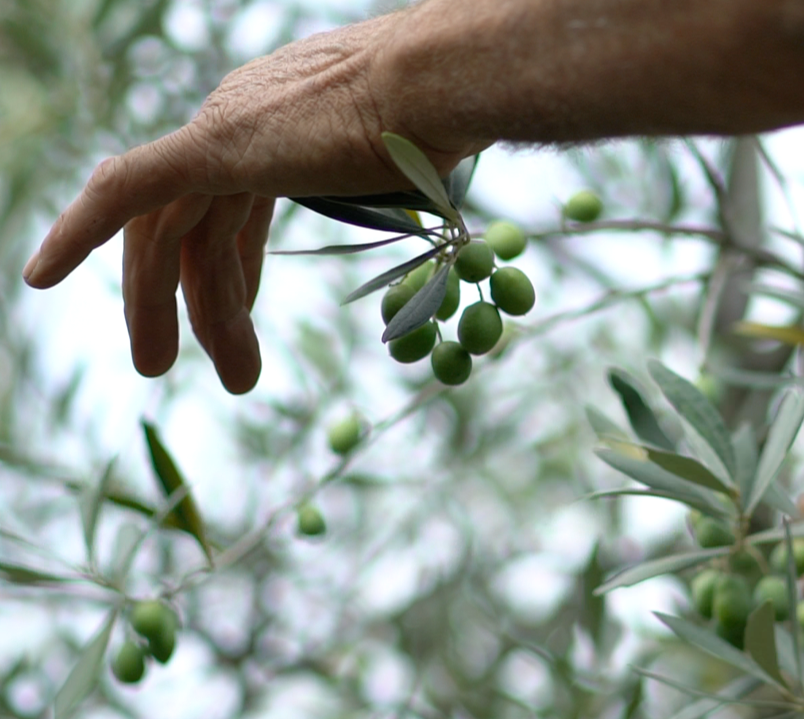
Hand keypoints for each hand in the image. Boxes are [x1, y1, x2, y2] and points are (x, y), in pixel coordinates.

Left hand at [22, 10, 488, 393]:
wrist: (452, 80)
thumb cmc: (457, 119)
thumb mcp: (415, 160)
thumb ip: (393, 175)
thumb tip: (424, 185)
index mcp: (281, 123)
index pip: (230, 201)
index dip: (229, 265)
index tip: (237, 314)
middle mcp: (242, 120)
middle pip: (190, 221)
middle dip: (181, 297)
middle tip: (165, 364)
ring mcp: (229, 131)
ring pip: (172, 230)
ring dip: (160, 306)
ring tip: (162, 371)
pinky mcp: (217, 146)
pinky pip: (129, 191)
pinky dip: (79, 231)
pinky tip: (41, 278)